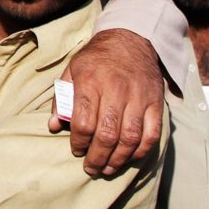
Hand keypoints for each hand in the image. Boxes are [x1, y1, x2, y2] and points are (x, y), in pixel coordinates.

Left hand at [48, 28, 163, 175]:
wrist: (130, 39)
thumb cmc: (96, 60)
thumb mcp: (72, 71)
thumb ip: (61, 98)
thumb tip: (53, 125)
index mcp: (90, 81)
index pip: (84, 122)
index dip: (79, 142)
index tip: (76, 151)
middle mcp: (116, 90)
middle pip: (107, 134)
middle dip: (97, 157)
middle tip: (91, 168)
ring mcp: (138, 97)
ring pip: (130, 137)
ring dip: (118, 159)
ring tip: (107, 169)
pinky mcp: (155, 102)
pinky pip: (151, 133)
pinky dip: (141, 151)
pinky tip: (129, 158)